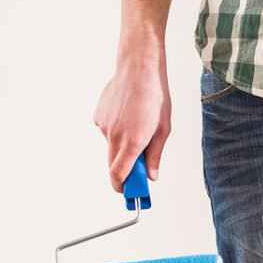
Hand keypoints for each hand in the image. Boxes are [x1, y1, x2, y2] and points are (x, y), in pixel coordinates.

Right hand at [94, 53, 171, 191]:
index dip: (122, 188)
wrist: (138, 68)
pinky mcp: (98, 116)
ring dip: (123, 147)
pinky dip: (118, 132)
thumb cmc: (155, 97)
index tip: (129, 194)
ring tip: (140, 128)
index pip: (118, 175)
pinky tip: (129, 117)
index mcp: (132, 142)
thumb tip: (151, 175)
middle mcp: (114, 136)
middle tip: (140, 169)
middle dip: (125, 171)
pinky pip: (108, 132)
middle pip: (113, 165)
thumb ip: (155, 155)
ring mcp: (103, 125)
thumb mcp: (164, 130)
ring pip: (111, 147)